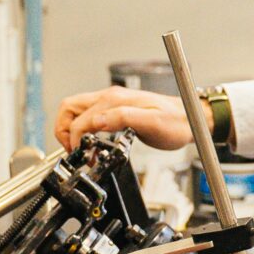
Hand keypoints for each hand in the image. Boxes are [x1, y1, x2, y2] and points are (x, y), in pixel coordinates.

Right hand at [54, 87, 191, 151]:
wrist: (190, 118)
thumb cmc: (176, 122)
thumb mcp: (152, 123)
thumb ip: (123, 119)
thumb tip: (96, 122)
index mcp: (114, 100)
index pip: (80, 118)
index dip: (73, 139)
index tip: (79, 155)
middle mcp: (109, 97)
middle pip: (69, 108)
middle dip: (63, 130)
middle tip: (72, 151)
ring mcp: (111, 101)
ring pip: (76, 111)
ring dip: (71, 130)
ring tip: (80, 150)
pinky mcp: (115, 109)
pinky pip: (88, 116)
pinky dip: (82, 130)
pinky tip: (92, 145)